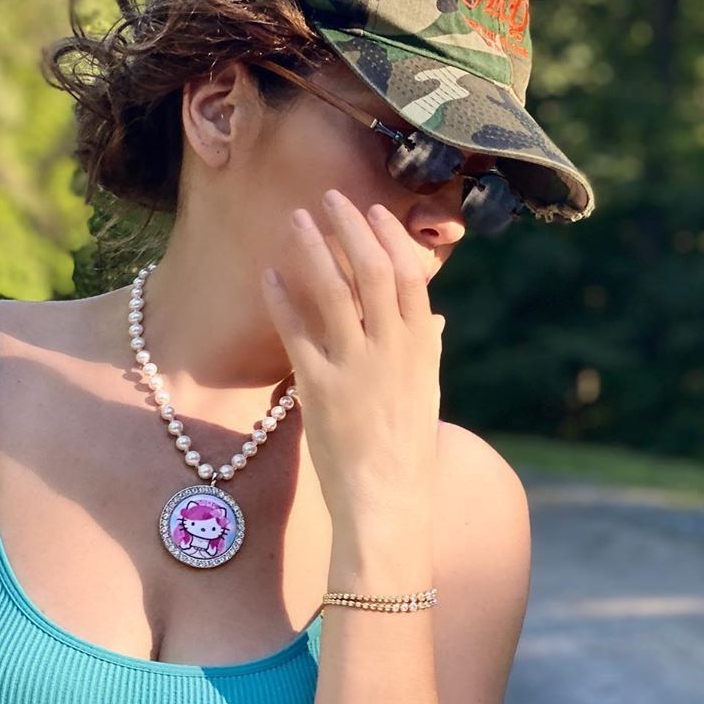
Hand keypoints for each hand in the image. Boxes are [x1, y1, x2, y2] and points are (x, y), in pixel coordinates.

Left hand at [261, 191, 444, 521]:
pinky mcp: (320, 390)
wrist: (388, 507)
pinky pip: (297, 334)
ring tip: (296, 219)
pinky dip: (284, 300)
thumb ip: (425, 352)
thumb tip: (433, 318)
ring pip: (335, 293)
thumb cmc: (407, 456)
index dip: (391, 239)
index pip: (408, 278)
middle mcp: (391, 353)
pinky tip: (269, 275)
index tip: (374, 210)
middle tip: (329, 196)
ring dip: (314, 250)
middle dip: (351, 228)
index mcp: (419, 351)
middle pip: (372, 272)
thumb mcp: (424, 397)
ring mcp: (355, 369)